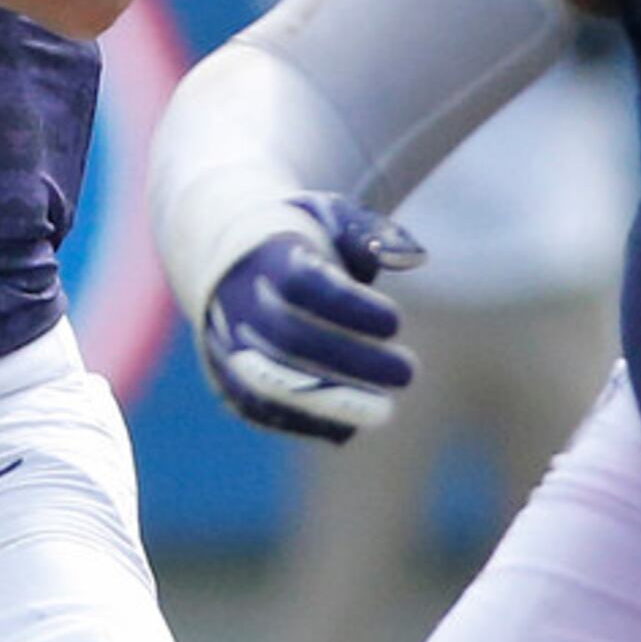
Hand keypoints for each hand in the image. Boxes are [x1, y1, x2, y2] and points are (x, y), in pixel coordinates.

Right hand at [196, 193, 422, 445]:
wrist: (229, 262)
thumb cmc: (299, 242)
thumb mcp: (330, 219)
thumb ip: (370, 235)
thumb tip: (414, 256)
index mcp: (265, 255)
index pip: (304, 284)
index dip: (351, 308)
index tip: (395, 321)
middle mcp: (237, 300)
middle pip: (291, 338)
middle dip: (353, 360)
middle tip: (407, 372)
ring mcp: (227, 343)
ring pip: (271, 382)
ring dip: (332, 402)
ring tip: (385, 409)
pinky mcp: (226, 378)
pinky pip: (262, 410)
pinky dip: (306, 421)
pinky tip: (350, 423)